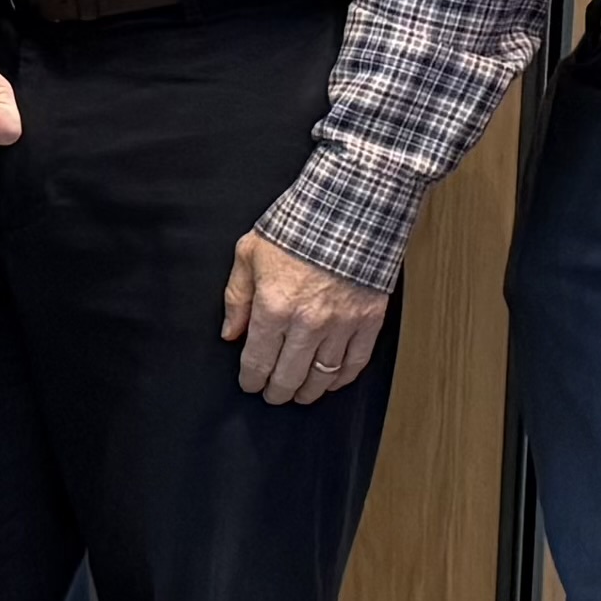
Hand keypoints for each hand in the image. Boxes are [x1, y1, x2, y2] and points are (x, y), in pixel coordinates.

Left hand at [220, 229, 388, 407]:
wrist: (350, 206)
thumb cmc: (299, 224)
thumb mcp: (250, 253)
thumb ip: (237, 297)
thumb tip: (231, 332)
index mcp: (274, 307)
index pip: (257, 360)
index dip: (251, 379)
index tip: (249, 384)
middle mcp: (308, 323)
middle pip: (289, 376)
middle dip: (277, 391)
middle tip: (273, 394)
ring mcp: (342, 324)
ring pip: (322, 376)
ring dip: (309, 390)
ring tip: (300, 394)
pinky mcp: (369, 320)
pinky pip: (355, 362)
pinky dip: (342, 378)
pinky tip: (332, 381)